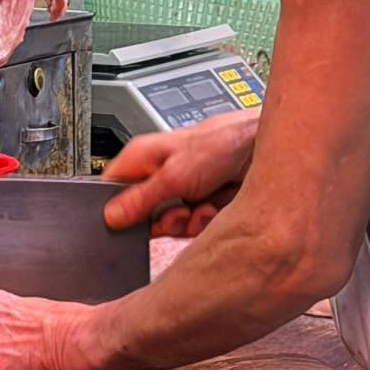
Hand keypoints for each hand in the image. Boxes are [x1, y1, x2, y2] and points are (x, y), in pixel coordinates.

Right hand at [102, 110, 259, 236]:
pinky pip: (188, 227)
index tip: (124, 225)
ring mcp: (178, 191)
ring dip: (185, 222)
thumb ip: (140, 199)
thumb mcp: (174, 176)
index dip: (113, 211)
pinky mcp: (198, 204)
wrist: (260, 150)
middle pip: (139, 214)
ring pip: (166, 224)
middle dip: (160, 221)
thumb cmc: (223, 142)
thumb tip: (111, 217)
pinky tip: (212, 210)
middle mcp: (157, 175)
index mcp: (141, 158)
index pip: (109, 190)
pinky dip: (202, 223)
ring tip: (200, 208)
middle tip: (176, 212)